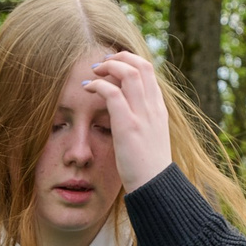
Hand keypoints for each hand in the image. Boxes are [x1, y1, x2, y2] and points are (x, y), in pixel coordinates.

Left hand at [83, 50, 174, 191]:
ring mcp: (142, 115)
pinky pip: (112, 93)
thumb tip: (123, 116)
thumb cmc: (148, 169)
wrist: (155, 187)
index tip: (114, 65)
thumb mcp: (149, 140)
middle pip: (141, 65)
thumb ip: (140, 123)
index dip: (130, 61)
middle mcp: (153, 108)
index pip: (149, 72)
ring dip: (108, 67)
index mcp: (159, 110)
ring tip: (93, 72)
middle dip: (120, 57)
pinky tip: (86, 88)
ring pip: (128, 73)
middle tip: (102, 63)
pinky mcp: (128, 125)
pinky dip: (97, 85)